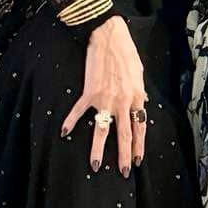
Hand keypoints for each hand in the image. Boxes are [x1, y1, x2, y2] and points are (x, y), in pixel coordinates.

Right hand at [60, 15, 147, 174]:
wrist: (109, 35)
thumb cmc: (126, 51)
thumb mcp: (139, 73)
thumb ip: (140, 91)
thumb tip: (143, 103)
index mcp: (137, 97)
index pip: (141, 127)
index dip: (139, 145)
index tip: (138, 161)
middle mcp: (123, 101)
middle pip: (125, 134)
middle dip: (124, 155)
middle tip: (123, 172)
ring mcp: (105, 98)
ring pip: (102, 129)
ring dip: (98, 149)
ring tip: (96, 165)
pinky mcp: (89, 92)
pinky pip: (79, 111)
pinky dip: (71, 121)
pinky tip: (64, 132)